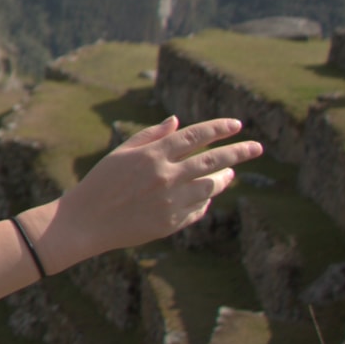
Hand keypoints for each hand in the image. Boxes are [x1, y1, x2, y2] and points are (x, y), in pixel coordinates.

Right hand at [49, 115, 261, 261]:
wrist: (87, 221)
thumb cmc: (101, 182)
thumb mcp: (121, 153)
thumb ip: (150, 136)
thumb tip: (177, 121)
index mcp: (152, 155)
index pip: (195, 136)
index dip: (218, 129)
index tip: (237, 125)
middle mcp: (165, 176)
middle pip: (212, 160)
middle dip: (238, 152)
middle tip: (257, 147)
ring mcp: (171, 201)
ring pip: (210, 186)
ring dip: (224, 178)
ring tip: (231, 173)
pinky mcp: (172, 222)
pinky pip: (199, 208)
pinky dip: (205, 199)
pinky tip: (206, 195)